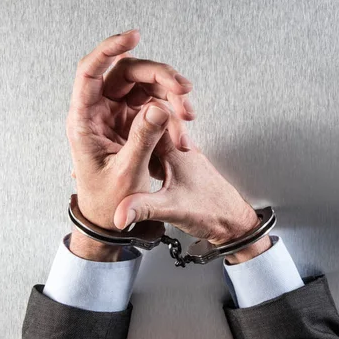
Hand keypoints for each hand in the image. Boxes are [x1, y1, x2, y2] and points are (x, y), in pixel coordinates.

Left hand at [66, 30, 194, 257]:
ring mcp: (119, 116)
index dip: (109, 50)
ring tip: (190, 117)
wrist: (112, 219)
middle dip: (160, 78)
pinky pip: (157, 105)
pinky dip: (175, 114)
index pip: (90, 73)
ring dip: (173, 97)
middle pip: (128, 75)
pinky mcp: (136, 123)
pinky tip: (184, 130)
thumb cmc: (108, 201)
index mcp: (86, 122)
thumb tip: (159, 108)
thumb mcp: (128, 173)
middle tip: (184, 89)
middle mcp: (101, 113)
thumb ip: (143, 139)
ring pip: (147, 88)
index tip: (132, 37)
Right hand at [112, 101, 270, 262]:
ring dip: (136, 146)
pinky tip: (134, 167)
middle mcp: (182, 151)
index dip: (128, 118)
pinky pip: (159, 158)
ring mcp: (182, 160)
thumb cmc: (213, 211)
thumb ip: (144, 208)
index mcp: (178, 152)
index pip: (151, 122)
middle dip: (128, 131)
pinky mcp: (183, 171)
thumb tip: (119, 212)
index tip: (108, 116)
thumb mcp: (173, 209)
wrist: (233, 223)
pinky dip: (144, 160)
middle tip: (104, 131)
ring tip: (113, 149)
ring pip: (154, 144)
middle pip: (150, 130)